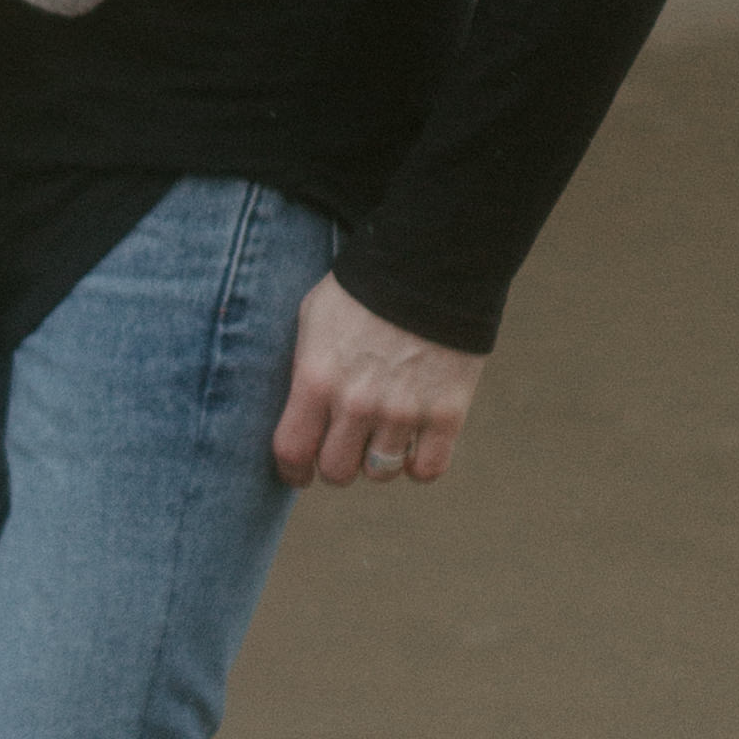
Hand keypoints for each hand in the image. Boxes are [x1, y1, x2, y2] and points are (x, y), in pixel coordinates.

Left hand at [273, 272, 484, 486]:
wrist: (429, 264)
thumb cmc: (361, 291)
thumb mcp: (311, 319)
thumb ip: (302, 371)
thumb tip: (296, 413)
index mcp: (316, 379)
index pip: (292, 452)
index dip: (292, 471)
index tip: (299, 473)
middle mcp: (356, 403)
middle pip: (337, 471)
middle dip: (337, 463)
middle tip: (346, 446)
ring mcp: (403, 411)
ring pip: (380, 473)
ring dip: (378, 461)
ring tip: (382, 437)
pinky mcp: (447, 413)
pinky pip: (428, 469)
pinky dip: (420, 465)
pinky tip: (416, 445)